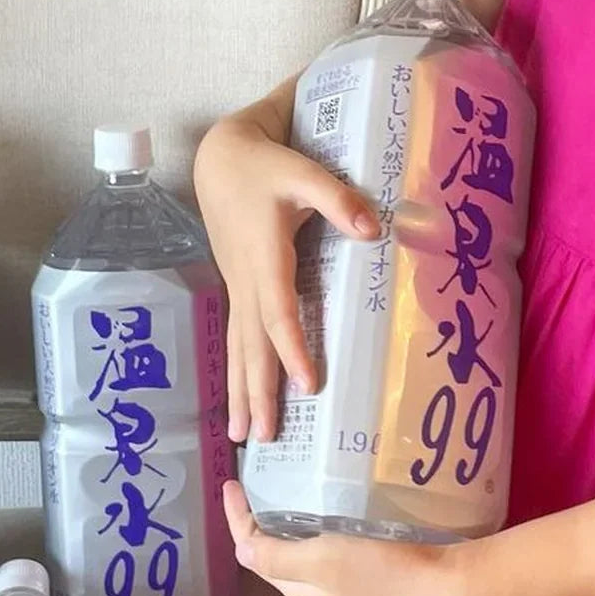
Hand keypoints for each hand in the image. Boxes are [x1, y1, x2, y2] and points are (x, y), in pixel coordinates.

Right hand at [195, 114, 379, 442]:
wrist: (221, 159)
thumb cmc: (266, 166)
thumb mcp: (304, 173)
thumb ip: (338, 199)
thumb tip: (372, 231)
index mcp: (265, 256)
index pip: (278, 311)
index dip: (292, 347)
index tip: (307, 383)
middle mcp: (246, 279)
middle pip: (251, 343)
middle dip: (256, 390)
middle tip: (261, 436)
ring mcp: (237, 286)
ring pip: (238, 346)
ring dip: (241, 391)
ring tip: (242, 436)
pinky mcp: (238, 286)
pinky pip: (237, 337)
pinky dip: (238, 370)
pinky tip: (242, 397)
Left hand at [223, 481, 464, 595]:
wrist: (443, 585)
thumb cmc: (379, 571)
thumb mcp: (319, 561)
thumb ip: (275, 555)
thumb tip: (239, 547)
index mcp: (298, 587)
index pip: (252, 549)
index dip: (236, 516)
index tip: (231, 481)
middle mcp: (316, 586)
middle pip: (273, 547)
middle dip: (260, 514)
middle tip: (258, 475)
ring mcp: (343, 577)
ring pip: (302, 542)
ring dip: (288, 514)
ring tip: (287, 480)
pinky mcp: (368, 565)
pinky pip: (330, 538)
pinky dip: (319, 516)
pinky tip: (330, 496)